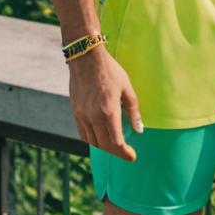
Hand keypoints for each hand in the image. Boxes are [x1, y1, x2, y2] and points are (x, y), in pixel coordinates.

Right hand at [68, 44, 143, 160]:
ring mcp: (82, 115)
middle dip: (116, 152)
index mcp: (108, 111)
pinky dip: (92, 139)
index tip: (132, 156)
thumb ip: (133, 110)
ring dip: (104, 147)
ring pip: (92, 142)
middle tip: (126, 153)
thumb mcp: (127, 88)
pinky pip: (83, 133)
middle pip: (104, 145)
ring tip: (114, 145)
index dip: (125, 152)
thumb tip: (139, 129)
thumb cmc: (110, 71)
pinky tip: (100, 136)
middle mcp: (93, 117)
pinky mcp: (75, 112)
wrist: (86, 58)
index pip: (116, 142)